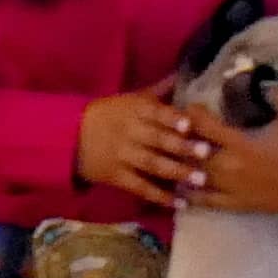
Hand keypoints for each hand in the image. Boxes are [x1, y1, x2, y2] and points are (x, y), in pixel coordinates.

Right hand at [74, 93, 202, 209]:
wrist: (70, 137)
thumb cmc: (108, 115)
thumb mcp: (129, 99)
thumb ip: (157, 91)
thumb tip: (181, 74)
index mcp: (133, 110)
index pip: (154, 113)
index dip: (171, 118)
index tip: (190, 124)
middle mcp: (128, 132)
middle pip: (156, 139)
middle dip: (181, 146)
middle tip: (206, 153)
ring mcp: (122, 156)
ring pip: (151, 164)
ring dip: (176, 172)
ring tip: (200, 180)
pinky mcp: (117, 177)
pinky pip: (141, 187)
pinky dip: (160, 196)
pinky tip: (180, 203)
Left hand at [178, 99, 277, 214]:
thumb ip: (269, 95)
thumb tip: (256, 75)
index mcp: (243, 143)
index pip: (204, 128)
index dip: (192, 116)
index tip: (188, 107)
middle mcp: (233, 169)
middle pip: (193, 155)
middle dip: (182, 142)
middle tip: (175, 132)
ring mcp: (236, 191)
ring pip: (195, 182)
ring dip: (182, 169)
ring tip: (171, 159)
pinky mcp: (243, 206)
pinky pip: (210, 203)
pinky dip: (192, 197)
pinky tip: (180, 190)